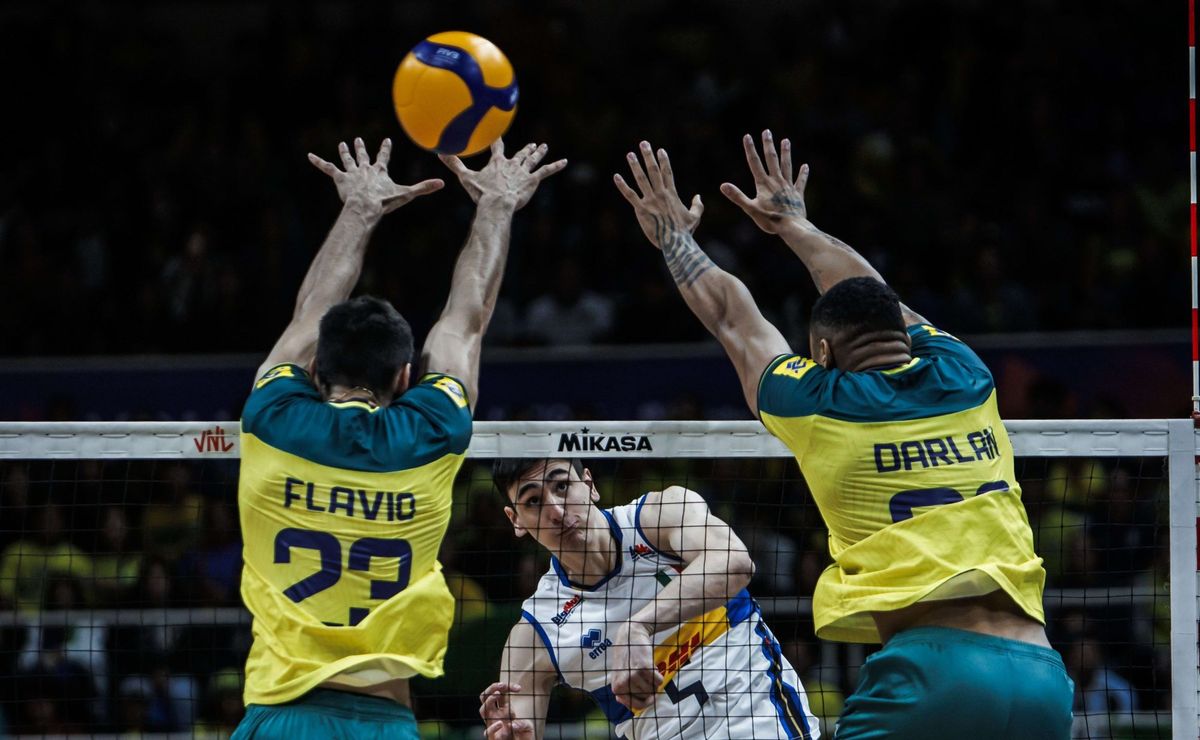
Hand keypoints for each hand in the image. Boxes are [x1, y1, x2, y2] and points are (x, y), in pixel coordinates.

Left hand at [308, 137, 443, 217]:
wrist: (366, 206)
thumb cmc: (385, 201)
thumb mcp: (407, 194)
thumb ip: (424, 188)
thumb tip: (443, 183)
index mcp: (379, 171)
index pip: (383, 157)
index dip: (385, 148)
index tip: (386, 140)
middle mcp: (365, 169)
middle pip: (363, 156)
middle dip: (361, 148)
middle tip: (357, 140)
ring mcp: (352, 173)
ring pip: (347, 160)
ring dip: (344, 153)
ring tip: (341, 145)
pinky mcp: (340, 179)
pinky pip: (327, 168)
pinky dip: (318, 162)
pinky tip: (309, 156)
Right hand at [440, 139, 566, 210]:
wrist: (497, 202)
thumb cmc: (481, 193)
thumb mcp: (465, 178)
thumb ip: (454, 164)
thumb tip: (438, 153)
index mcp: (497, 163)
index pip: (497, 147)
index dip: (497, 140)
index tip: (498, 133)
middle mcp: (512, 165)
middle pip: (520, 154)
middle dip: (525, 149)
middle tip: (532, 144)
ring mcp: (523, 172)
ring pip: (532, 160)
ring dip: (538, 154)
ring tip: (543, 147)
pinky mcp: (533, 181)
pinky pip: (546, 171)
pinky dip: (555, 166)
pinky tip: (564, 162)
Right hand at [479, 682, 533, 739]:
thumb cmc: (521, 735)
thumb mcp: (525, 725)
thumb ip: (522, 722)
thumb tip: (513, 720)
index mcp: (501, 709)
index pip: (498, 692)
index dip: (506, 686)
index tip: (519, 688)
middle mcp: (494, 715)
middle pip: (485, 696)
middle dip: (492, 687)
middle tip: (503, 685)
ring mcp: (492, 725)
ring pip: (483, 710)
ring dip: (489, 700)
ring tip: (497, 694)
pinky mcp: (494, 737)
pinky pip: (488, 732)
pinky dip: (493, 727)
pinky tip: (501, 723)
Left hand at [610, 621, 663, 711]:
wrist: (630, 635)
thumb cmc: (626, 656)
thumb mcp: (619, 675)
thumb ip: (624, 691)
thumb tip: (633, 708)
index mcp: (616, 688)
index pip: (635, 706)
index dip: (645, 702)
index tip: (649, 697)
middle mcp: (623, 683)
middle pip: (646, 697)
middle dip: (649, 688)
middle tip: (644, 676)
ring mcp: (634, 675)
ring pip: (653, 689)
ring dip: (653, 681)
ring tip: (646, 669)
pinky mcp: (645, 668)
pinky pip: (659, 681)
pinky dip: (659, 676)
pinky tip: (652, 667)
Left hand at [613, 140, 703, 248]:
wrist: (675, 242)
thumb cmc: (684, 231)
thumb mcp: (695, 217)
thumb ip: (697, 205)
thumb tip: (698, 196)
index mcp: (672, 195)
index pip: (667, 173)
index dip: (664, 161)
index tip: (660, 150)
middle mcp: (660, 194)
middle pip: (653, 171)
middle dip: (649, 156)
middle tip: (644, 143)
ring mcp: (650, 201)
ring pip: (641, 179)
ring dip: (635, 166)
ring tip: (630, 154)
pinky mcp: (641, 209)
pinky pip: (630, 195)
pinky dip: (623, 185)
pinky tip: (616, 176)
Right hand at [720, 130, 810, 234]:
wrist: (791, 226)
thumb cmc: (770, 219)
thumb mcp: (750, 208)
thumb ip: (737, 196)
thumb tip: (723, 186)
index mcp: (764, 184)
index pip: (755, 163)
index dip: (750, 149)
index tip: (747, 136)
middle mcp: (776, 181)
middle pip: (771, 159)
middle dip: (768, 145)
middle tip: (766, 132)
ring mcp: (788, 187)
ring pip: (787, 166)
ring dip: (786, 153)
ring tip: (786, 141)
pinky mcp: (797, 194)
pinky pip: (800, 182)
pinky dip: (802, 174)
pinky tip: (805, 166)